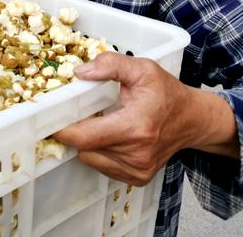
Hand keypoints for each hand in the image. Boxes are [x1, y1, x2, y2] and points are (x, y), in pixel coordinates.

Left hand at [53, 52, 195, 185]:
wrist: (193, 120)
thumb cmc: (167, 93)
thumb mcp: (142, 69)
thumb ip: (110, 65)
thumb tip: (80, 72)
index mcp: (135, 127)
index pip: (85, 137)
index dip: (62, 129)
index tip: (49, 118)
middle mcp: (136, 154)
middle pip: (84, 148)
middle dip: (74, 131)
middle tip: (74, 114)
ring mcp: (138, 169)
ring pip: (90, 158)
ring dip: (88, 142)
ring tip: (100, 123)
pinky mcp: (138, 178)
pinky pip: (102, 167)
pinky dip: (99, 152)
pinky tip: (110, 136)